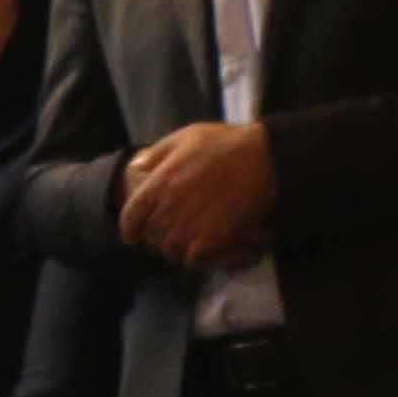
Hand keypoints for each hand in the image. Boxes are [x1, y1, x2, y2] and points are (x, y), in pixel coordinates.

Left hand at [118, 120, 274, 266]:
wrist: (267, 156)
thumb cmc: (226, 143)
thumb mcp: (186, 137)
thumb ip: (156, 154)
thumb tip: (134, 168)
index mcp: (159, 183)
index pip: (130, 219)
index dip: (130, 232)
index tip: (136, 237)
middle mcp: (171, 206)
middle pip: (151, 238)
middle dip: (155, 241)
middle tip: (168, 238)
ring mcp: (192, 222)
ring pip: (170, 251)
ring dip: (176, 250)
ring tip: (187, 242)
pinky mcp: (214, 236)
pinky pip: (193, 258)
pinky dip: (195, 257)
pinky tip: (203, 248)